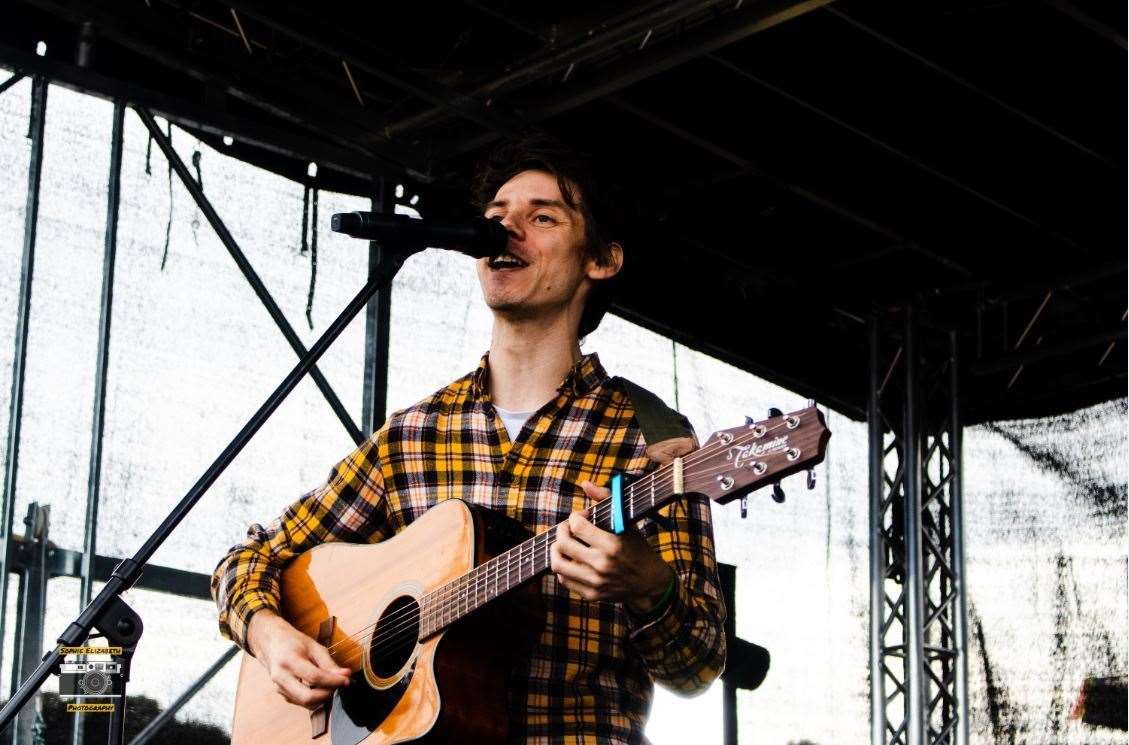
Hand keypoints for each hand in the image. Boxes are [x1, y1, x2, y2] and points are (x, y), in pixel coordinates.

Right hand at [247, 610, 351, 709]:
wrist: (271, 642)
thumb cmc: (293, 642)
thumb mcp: (313, 646)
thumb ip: (329, 663)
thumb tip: (345, 675)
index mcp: (289, 661)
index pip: (314, 677)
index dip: (333, 681)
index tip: (347, 679)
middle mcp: (281, 677)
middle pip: (307, 697)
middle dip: (327, 694)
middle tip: (339, 684)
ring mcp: (279, 687)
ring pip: (305, 703)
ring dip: (322, 697)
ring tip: (331, 683)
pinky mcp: (281, 693)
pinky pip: (301, 702)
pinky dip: (314, 697)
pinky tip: (320, 686)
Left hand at [550, 481, 674, 613]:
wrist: (650, 584)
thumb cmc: (637, 549)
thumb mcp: (627, 523)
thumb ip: (606, 499)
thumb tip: (585, 483)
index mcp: (612, 545)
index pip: (577, 526)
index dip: (575, 517)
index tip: (581, 516)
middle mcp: (602, 564)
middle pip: (563, 544)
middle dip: (561, 530)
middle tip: (567, 528)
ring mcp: (595, 582)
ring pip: (558, 564)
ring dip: (556, 550)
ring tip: (563, 544)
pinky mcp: (591, 595)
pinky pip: (564, 580)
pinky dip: (562, 568)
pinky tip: (570, 560)